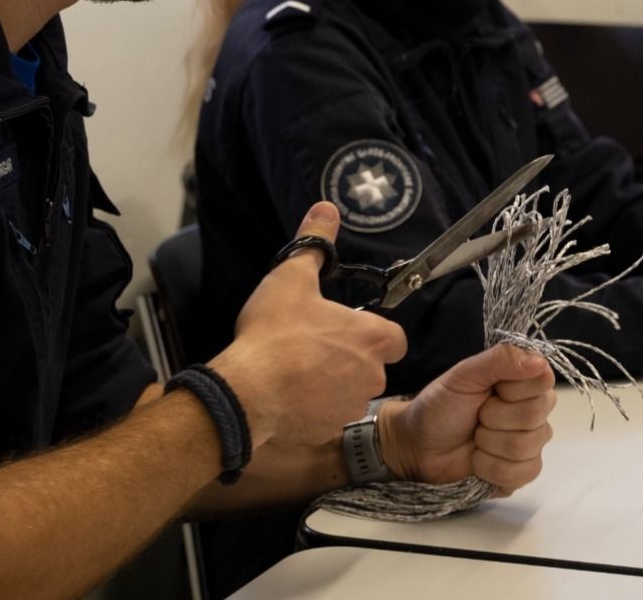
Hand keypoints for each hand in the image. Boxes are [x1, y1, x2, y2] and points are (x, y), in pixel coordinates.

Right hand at [212, 202, 407, 447]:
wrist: (247, 394)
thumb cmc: (274, 335)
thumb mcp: (291, 279)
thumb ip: (314, 244)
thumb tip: (325, 211)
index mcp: (371, 338)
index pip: (395, 338)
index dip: (376, 332)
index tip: (350, 327)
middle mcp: (371, 375)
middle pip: (373, 365)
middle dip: (350, 357)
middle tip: (315, 345)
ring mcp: (350, 406)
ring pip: (351, 392)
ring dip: (332, 383)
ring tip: (297, 370)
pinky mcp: (328, 431)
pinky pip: (328, 416)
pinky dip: (314, 408)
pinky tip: (288, 394)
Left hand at [379, 345, 554, 495]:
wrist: (418, 446)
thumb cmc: (440, 406)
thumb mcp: (464, 375)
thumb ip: (500, 360)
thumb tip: (538, 361)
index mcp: (524, 382)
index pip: (544, 381)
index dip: (513, 390)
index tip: (490, 391)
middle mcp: (535, 412)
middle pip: (535, 417)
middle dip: (493, 419)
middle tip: (476, 416)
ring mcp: (531, 444)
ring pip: (526, 447)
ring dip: (488, 445)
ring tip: (474, 439)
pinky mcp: (522, 473)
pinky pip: (523, 473)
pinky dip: (491, 468)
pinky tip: (478, 461)